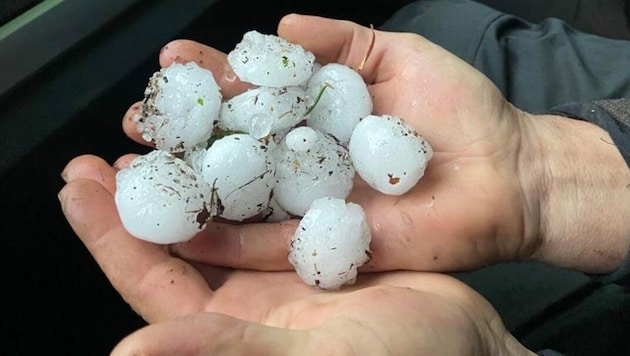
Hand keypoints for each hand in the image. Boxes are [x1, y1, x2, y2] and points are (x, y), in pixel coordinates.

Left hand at [59, 157, 530, 354]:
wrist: (469, 343)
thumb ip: (226, 352)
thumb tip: (130, 350)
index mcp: (234, 326)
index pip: (152, 280)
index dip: (111, 234)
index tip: (79, 185)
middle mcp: (250, 291)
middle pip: (179, 235)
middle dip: (145, 188)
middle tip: (120, 137)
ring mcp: (285, 258)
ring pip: (224, 205)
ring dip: (197, 162)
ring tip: (173, 117)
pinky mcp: (321, 230)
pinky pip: (274, 190)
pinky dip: (255, 156)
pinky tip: (245, 124)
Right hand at [121, 14, 543, 272]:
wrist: (507, 174)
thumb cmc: (460, 112)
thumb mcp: (398, 56)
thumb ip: (342, 42)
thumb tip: (282, 22)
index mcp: (318, 116)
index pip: (253, 95)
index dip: (212, 78)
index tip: (172, 60)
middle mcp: (307, 163)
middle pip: (234, 148)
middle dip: (184, 132)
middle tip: (140, 117)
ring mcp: (313, 206)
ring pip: (240, 200)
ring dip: (187, 187)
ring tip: (137, 170)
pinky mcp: (327, 245)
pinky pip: (270, 246)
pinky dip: (225, 241)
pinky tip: (182, 229)